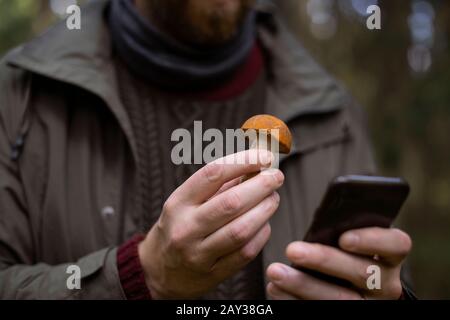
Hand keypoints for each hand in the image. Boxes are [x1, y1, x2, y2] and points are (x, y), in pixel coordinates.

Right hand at [138, 150, 284, 298]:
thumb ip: (218, 185)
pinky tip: (264, 224)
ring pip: (241, 229)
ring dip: (265, 210)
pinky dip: (261, 234)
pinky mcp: (212, 274)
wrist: (157, 271)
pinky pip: (245, 252)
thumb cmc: (178, 228)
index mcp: (178, 203)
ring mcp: (198, 254)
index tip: (264, 156)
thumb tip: (254, 166)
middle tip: (276, 177)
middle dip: (261, 186)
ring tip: (273, 199)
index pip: (213, 174)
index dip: (243, 161)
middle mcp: (186, 227)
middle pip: (232, 202)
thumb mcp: (186, 202)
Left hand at [266, 227, 411, 299]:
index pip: (397, 244)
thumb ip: (343, 230)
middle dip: (323, 259)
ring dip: (303, 284)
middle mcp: (386, 283)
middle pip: (361, 272)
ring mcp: (368, 304)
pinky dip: (294, 300)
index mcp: (390, 256)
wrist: (354, 292)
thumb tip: (321, 221)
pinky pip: (323, 311)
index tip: (343, 237)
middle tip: (292, 249)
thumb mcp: (352, 241)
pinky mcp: (348, 315)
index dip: (372, 240)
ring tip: (275, 271)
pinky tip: (276, 289)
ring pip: (341, 298)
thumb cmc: (347, 254)